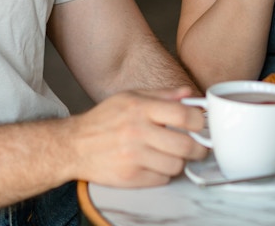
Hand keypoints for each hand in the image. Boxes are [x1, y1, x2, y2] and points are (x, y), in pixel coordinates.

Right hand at [67, 87, 206, 186]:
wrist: (73, 145)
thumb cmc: (103, 120)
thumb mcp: (129, 98)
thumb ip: (162, 96)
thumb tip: (189, 95)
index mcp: (139, 108)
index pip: (183, 116)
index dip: (199, 122)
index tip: (201, 125)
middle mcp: (136, 132)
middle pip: (185, 146)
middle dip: (198, 148)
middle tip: (197, 147)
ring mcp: (133, 157)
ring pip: (176, 166)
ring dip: (178, 162)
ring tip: (169, 155)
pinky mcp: (129, 177)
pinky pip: (161, 180)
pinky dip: (162, 174)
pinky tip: (153, 164)